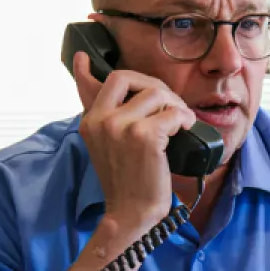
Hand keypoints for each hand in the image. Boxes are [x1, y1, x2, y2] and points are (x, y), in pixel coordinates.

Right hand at [74, 53, 195, 230]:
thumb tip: (104, 95)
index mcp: (90, 122)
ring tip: (180, 123)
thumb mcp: (108, 147)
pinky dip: (185, 119)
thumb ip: (108, 120)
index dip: (90, 70)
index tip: (83, 57)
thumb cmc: (127, 183)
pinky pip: (173, 113)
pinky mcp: (144, 136)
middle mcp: (101, 120)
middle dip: (153, 85)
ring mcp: (121, 126)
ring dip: (175, 105)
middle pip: (128, 77)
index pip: (93, 84)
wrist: (131, 213)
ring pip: (156, 93)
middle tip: (167, 105)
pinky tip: (186, 130)